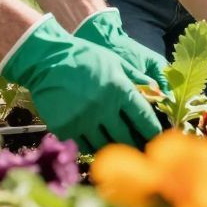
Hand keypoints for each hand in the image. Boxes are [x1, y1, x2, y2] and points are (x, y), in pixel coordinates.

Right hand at [0, 15, 162, 153]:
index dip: (152, 130)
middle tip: (141, 149)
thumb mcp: (116, 62)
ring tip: (121, 149)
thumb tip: (158, 91)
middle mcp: (103, 108)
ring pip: (104, 144)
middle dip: (136, 144)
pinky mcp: (65, 128)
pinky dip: (92, 146)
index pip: (142, 117)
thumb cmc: (86, 57)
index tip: (157, 137)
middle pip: (125, 136)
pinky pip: (83, 144)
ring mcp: (83, 120)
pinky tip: (97, 144)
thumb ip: (137, 78)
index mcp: (119, 90)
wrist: (48, 60)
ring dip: (114, 147)